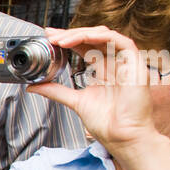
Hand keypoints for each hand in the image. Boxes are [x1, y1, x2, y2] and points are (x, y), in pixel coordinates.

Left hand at [26, 27, 157, 158]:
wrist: (122, 136)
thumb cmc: (106, 123)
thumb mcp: (75, 101)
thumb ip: (56, 91)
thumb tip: (32, 86)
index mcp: (103, 70)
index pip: (85, 46)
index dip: (68, 38)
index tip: (49, 37)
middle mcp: (115, 63)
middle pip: (93, 37)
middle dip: (71, 33)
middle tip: (51, 36)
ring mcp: (126, 62)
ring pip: (104, 35)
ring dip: (81, 34)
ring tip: (60, 40)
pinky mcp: (136, 62)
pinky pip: (119, 41)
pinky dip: (98, 37)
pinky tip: (80, 40)